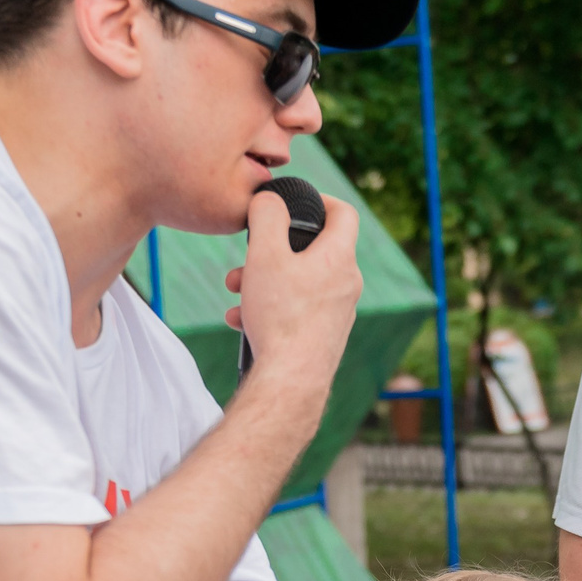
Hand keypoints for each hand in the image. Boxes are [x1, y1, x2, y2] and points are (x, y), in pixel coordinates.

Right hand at [224, 189, 360, 411]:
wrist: (290, 380)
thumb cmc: (280, 316)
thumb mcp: (264, 255)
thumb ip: (266, 216)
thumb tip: (270, 199)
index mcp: (338, 258)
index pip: (344, 213)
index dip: (322, 200)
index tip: (297, 203)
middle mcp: (346, 284)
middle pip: (312, 251)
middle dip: (272, 250)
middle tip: (245, 259)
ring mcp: (338, 313)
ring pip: (299, 283)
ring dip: (265, 281)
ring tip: (235, 291)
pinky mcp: (325, 336)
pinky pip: (297, 310)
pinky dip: (271, 308)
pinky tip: (241, 319)